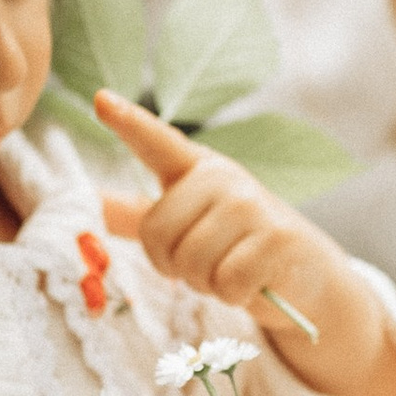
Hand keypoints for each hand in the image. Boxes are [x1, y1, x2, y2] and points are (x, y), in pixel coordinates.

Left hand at [96, 90, 395, 395]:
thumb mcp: (188, 224)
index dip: (128, 122)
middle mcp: (222, 177)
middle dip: (174, 266)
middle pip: (158, 233)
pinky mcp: (276, 237)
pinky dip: (234, 296)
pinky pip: (226, 283)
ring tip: (233, 272)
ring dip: (207, 284)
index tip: (100, 100)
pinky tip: (253, 284)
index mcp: (196, 168)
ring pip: (191, 263)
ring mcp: (252, 203)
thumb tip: (91, 200)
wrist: (304, 275)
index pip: (157, 141)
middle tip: (206, 264)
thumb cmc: (236, 248)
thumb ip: (138, 215)